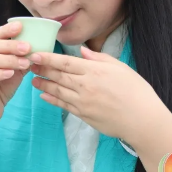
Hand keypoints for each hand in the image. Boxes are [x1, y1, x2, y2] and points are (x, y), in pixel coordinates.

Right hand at [0, 22, 31, 124]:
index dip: (6, 30)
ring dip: (8, 59)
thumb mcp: (14, 71)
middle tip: (28, 47)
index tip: (21, 26)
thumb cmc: (0, 87)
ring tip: (24, 62)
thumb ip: (22, 60)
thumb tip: (39, 50)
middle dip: (10, 45)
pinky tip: (10, 73)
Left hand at [30, 48, 170, 144]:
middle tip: (28, 65)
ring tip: (33, 80)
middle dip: (42, 69)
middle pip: (58, 76)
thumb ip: (99, 59)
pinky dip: (52, 100)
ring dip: (44, 85)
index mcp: (95, 71)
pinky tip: (44, 97)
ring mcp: (83, 102)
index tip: (35, 54)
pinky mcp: (84, 115)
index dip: (48, 58)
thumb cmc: (137, 92)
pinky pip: (64, 105)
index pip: (65, 63)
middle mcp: (85, 85)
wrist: (142, 120)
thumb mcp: (121, 68)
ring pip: (58, 91)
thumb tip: (82, 51)